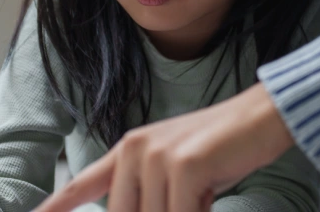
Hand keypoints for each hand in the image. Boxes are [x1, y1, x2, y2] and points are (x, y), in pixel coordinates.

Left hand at [36, 83, 294, 211]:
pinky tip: (209, 195)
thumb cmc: (224, 147)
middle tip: (189, 196)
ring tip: (204, 191)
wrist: (262, 117)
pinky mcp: (182, 166)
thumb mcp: (178, 170)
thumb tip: (138, 211)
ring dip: (185, 211)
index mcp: (129, 148)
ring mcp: (156, 157)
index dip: (57, 204)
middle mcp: (135, 150)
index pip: (84, 183)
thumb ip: (150, 194)